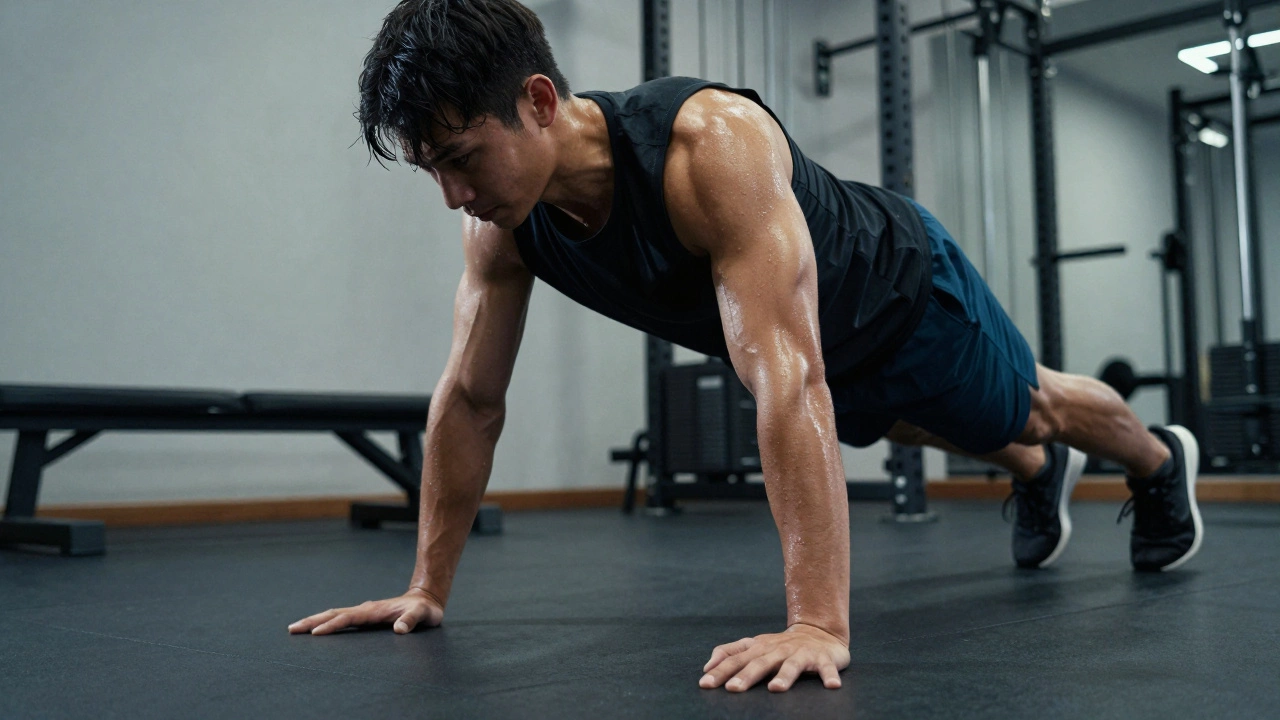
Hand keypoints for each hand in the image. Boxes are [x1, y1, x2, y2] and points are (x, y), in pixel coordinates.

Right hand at [287, 588, 444, 635]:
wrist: (425, 600)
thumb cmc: (424, 610)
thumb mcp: (423, 615)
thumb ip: (412, 620)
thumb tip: (400, 629)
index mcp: (374, 610)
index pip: (348, 618)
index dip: (332, 625)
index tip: (315, 633)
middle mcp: (365, 610)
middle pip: (333, 614)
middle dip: (312, 621)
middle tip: (292, 629)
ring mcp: (364, 612)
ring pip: (334, 615)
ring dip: (315, 621)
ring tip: (295, 629)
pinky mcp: (365, 617)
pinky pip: (341, 619)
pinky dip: (325, 623)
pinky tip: (316, 629)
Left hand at [699, 623, 849, 692]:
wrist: (819, 631)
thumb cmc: (780, 645)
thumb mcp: (753, 645)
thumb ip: (730, 653)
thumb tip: (706, 667)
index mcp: (759, 648)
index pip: (736, 660)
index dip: (720, 671)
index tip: (705, 683)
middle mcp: (778, 650)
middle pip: (760, 663)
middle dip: (746, 675)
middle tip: (733, 688)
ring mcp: (801, 653)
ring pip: (792, 665)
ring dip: (784, 676)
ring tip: (776, 689)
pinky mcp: (823, 659)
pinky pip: (826, 668)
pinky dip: (829, 676)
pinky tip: (832, 686)